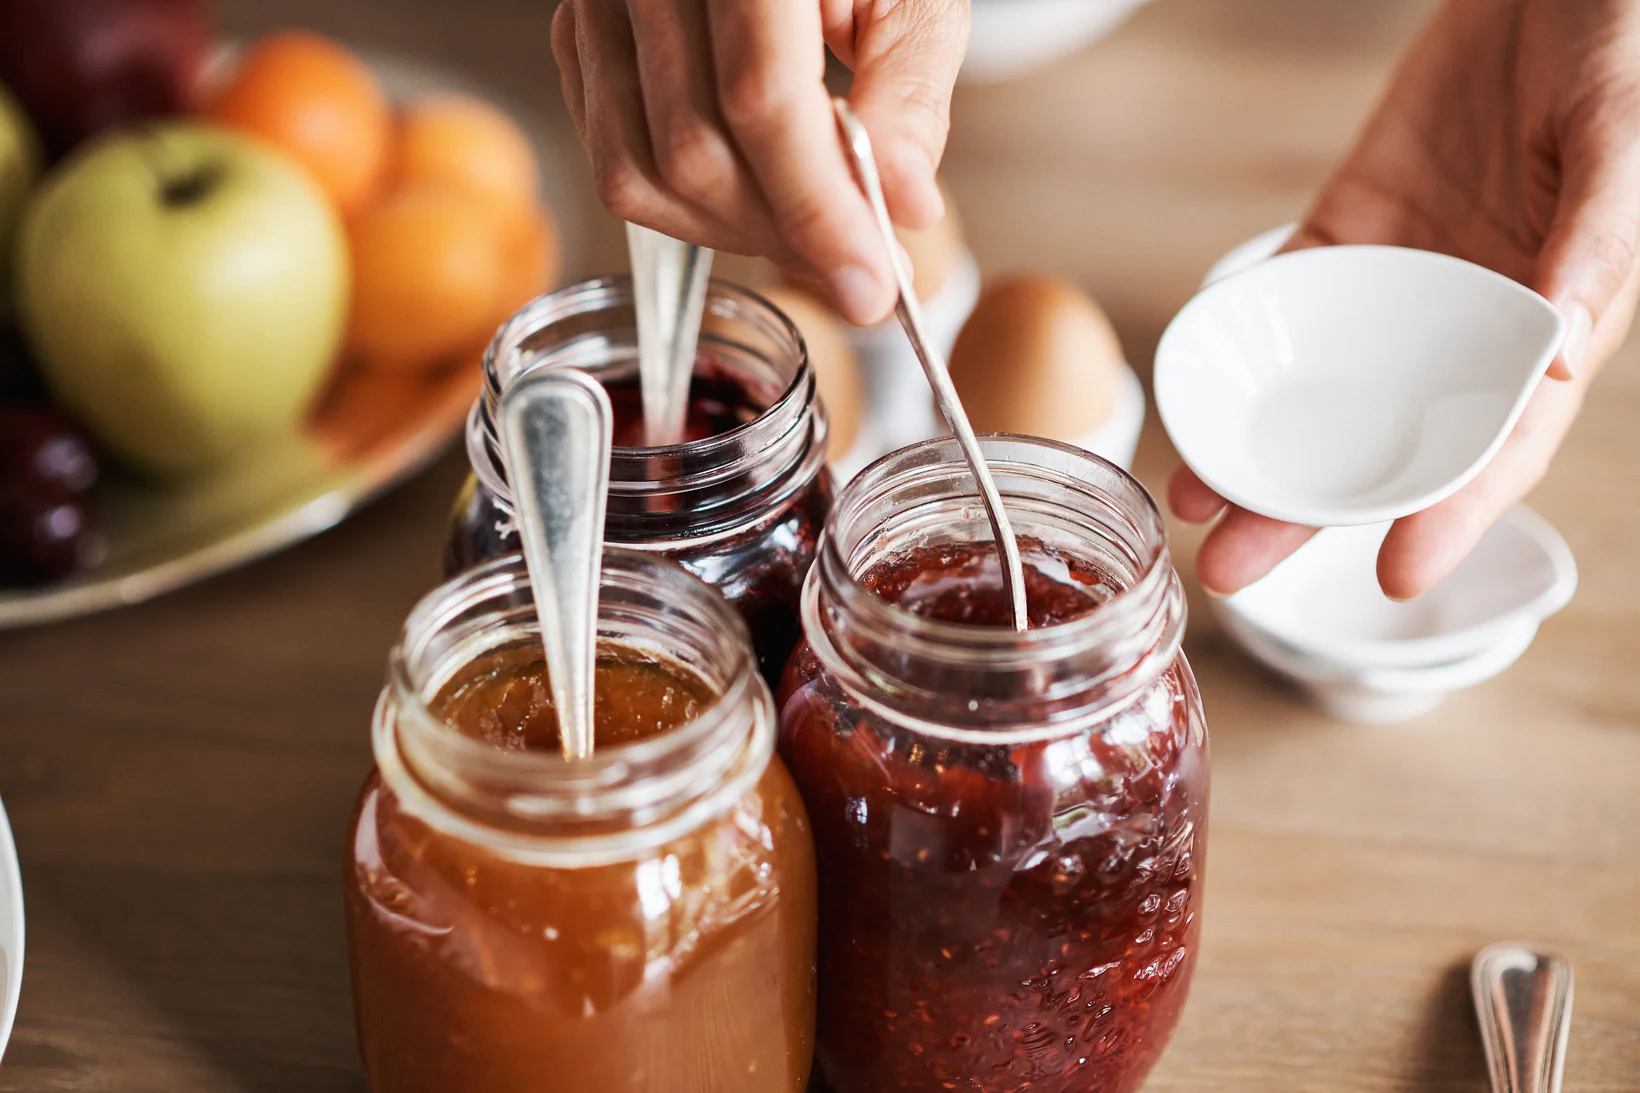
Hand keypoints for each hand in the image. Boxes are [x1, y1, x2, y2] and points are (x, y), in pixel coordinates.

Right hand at [551, 0, 969, 325]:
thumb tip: (900, 206)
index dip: (818, 208)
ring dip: (731, 229)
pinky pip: (611, 153)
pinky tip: (748, 185)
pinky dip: (682, 198)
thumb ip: (909, 90)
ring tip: (805, 224)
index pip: (761, 102)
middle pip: (695, 152)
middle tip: (855, 260)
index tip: (870, 283)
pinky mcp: (580, 30)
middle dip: (783, 232)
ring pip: (638, 172)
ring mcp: (599, 0)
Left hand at [1170, 0, 1639, 598]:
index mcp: (1550, 326)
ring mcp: (1402, 279)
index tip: (1394, 577)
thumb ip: (1597, 243)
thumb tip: (1555, 357)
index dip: (1451, 518)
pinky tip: (1196, 394)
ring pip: (1321, 387)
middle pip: (1381, 442)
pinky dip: (1242, 344)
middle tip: (1229, 571)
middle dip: (1305, 514)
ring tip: (1190, 503)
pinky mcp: (1350, 225)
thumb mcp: (1623, 142)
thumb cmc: (1618, 51)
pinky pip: (1285, 294)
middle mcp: (1467, 322)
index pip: (1497, 446)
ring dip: (1255, 450)